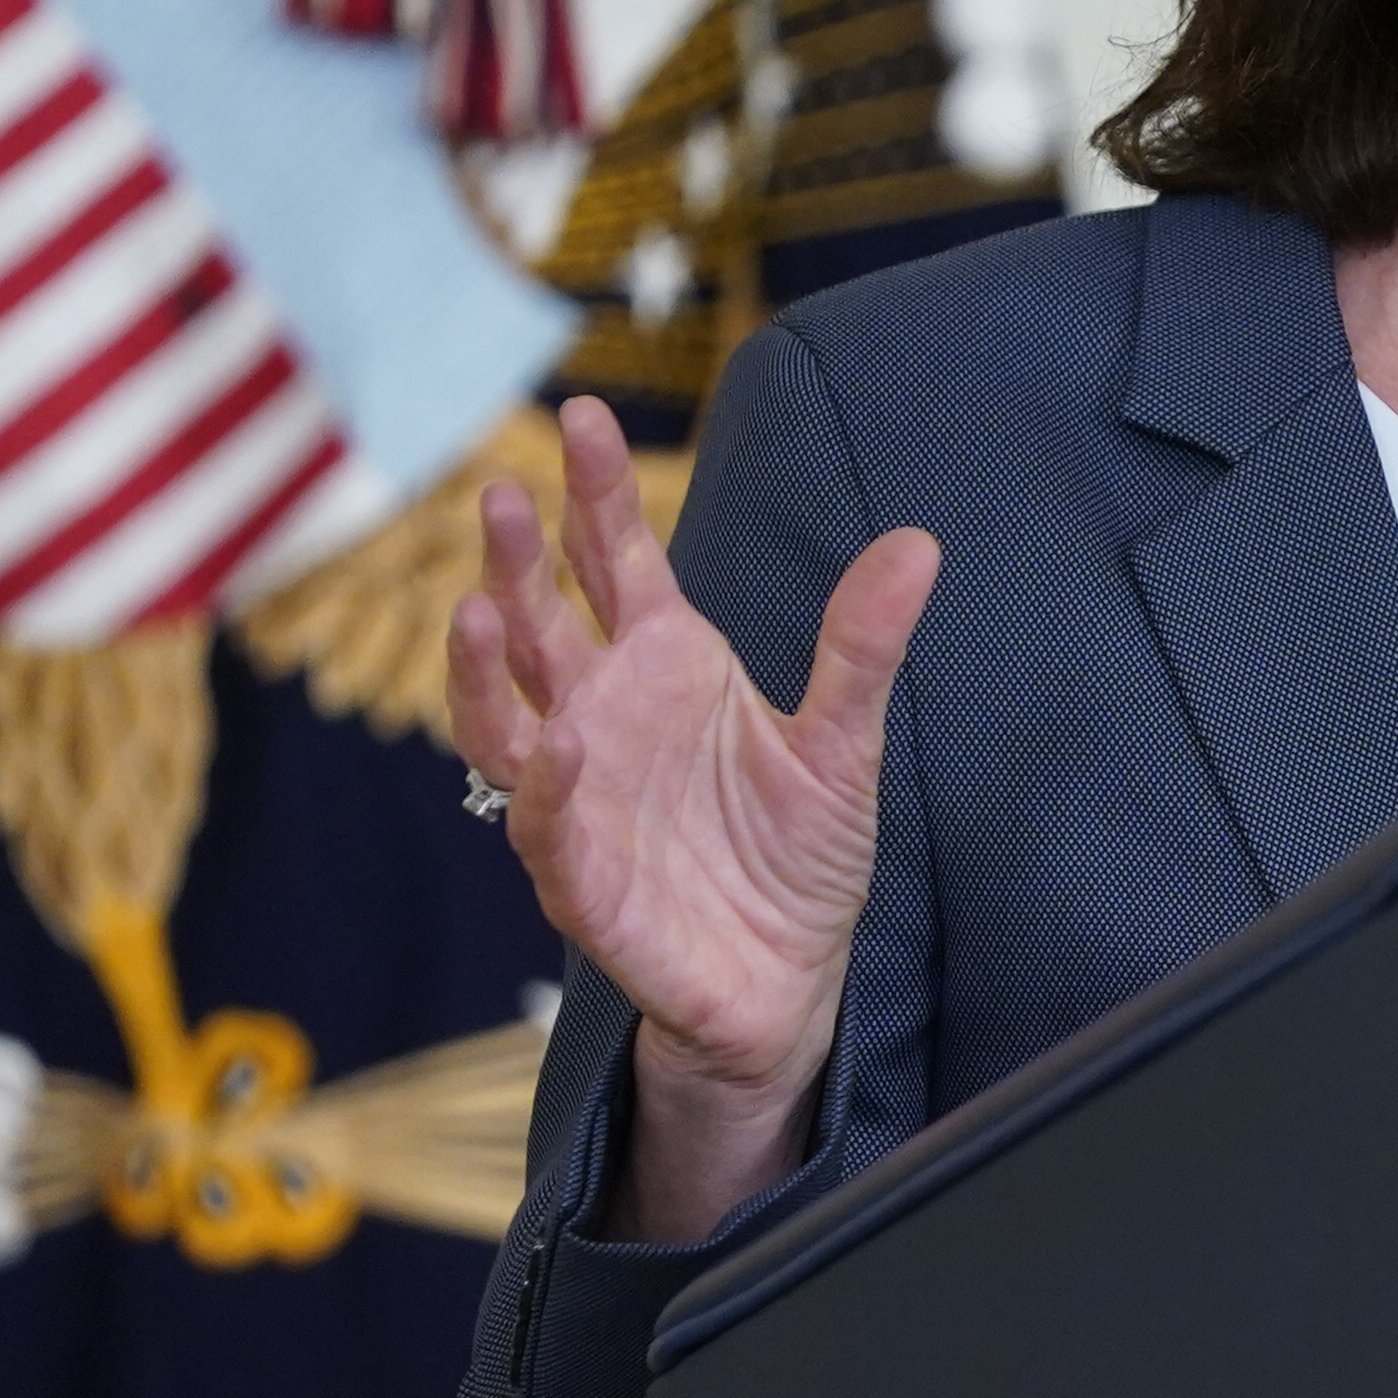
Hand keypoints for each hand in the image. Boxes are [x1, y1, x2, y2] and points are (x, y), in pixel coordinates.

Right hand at [444, 397, 940, 1242]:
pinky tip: (562, 737)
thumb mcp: (843, 745)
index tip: (579, 416)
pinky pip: (543, 822)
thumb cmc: (797, 859)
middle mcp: (603, 717)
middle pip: (540, 623)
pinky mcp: (579, 877)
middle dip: (516, 561)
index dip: (594, 492)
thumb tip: (918, 543)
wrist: (790, 981)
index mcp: (662, 666)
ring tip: (478, 608)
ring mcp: (579, 795)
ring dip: (484, 667)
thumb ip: (862, 647)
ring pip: (504, 717)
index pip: (612, 561)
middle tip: (500, 491)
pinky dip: (548, 782)